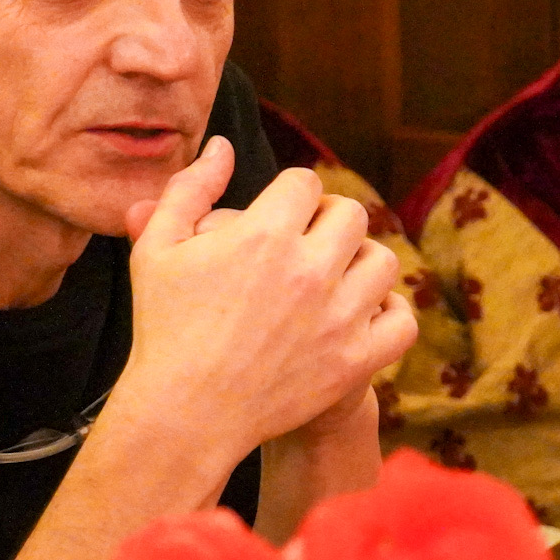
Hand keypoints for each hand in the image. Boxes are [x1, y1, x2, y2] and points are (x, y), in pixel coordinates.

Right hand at [114, 138, 417, 467]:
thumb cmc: (164, 330)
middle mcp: (309, 271)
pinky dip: (389, 313)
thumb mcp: (158, 249)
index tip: (278, 216)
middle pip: (351, 214)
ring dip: (361, 262)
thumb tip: (224, 145)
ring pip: (383, 261)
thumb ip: (190, 189)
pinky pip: (401, 321)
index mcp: (264, 236)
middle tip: (307, 242)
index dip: (290, 195)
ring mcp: (338, 318)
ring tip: (334, 276)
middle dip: (328, 221)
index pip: (305, 183)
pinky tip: (362, 313)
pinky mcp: (355, 361)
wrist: (184, 414)